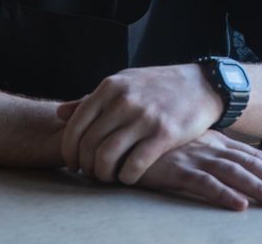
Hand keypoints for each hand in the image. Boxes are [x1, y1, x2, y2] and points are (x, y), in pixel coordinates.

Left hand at [57, 64, 223, 183]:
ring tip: (108, 176)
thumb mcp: (123, 84)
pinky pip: (134, 165)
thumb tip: (60, 114)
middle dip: (86, 166)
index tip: (74, 163)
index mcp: (110, 87)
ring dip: (103, 174)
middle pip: (89, 145)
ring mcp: (144, 117)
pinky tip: (129, 176)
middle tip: (91, 173)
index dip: (69, 151)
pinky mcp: (164, 134)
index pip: (75, 126)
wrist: (202, 84)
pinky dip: (126, 177)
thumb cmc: (157, 86)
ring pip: (107, 157)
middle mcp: (124, 101)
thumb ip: (91, 100)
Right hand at [137, 130, 261, 210]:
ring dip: (259, 189)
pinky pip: (204, 183)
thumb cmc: (158, 141)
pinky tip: (239, 205)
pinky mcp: (176, 169)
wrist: (125, 131)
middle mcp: (211, 147)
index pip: (254, 156)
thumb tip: (233, 162)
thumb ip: (210, 151)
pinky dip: (224, 194)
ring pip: (235, 174)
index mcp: (216, 140)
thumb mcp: (189, 143)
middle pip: (251, 165)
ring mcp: (195, 157)